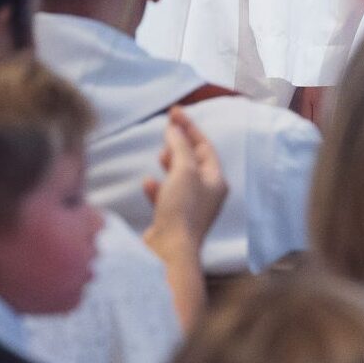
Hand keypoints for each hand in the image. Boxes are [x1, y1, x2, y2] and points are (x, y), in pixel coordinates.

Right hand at [142, 107, 227, 253]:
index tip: (174, 111)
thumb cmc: (182, 209)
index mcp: (215, 181)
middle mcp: (206, 194)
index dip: (190, 127)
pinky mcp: (172, 219)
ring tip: (160, 155)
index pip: (205, 146)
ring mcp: (190, 208)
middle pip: (194, 161)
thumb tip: (175, 130)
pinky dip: (158, 187)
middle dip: (180, 144)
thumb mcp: (183, 170)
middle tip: (166, 132)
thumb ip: (179, 146)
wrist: (170, 251)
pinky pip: (166, 196)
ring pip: (180, 178)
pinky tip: (148, 183)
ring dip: (169, 164)